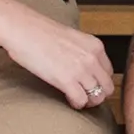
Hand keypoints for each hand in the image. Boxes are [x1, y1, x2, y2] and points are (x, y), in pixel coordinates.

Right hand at [0, 6, 116, 108]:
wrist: (24, 29)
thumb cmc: (40, 32)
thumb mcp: (72, 38)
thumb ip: (82, 52)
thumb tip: (84, 66)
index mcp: (95, 46)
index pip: (109, 72)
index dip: (100, 81)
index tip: (90, 85)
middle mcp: (92, 58)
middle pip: (107, 87)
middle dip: (98, 94)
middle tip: (86, 96)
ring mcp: (81, 69)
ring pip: (97, 97)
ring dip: (88, 101)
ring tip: (77, 99)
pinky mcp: (67, 80)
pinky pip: (81, 100)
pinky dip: (76, 104)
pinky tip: (69, 100)